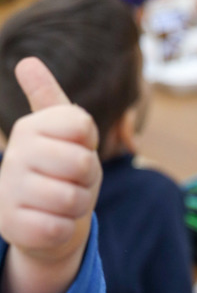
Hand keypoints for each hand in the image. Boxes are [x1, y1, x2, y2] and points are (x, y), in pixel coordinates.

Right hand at [0, 58, 100, 292]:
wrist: (44, 221)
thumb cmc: (62, 172)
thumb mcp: (64, 135)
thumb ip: (51, 101)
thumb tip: (26, 63)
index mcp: (30, 129)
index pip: (82, 124)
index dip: (91, 145)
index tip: (77, 152)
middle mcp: (13, 156)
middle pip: (82, 163)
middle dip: (88, 179)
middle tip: (73, 183)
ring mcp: (9, 191)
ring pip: (72, 199)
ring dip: (78, 206)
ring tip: (63, 203)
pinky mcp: (11, 226)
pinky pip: (58, 228)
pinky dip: (64, 230)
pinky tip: (51, 224)